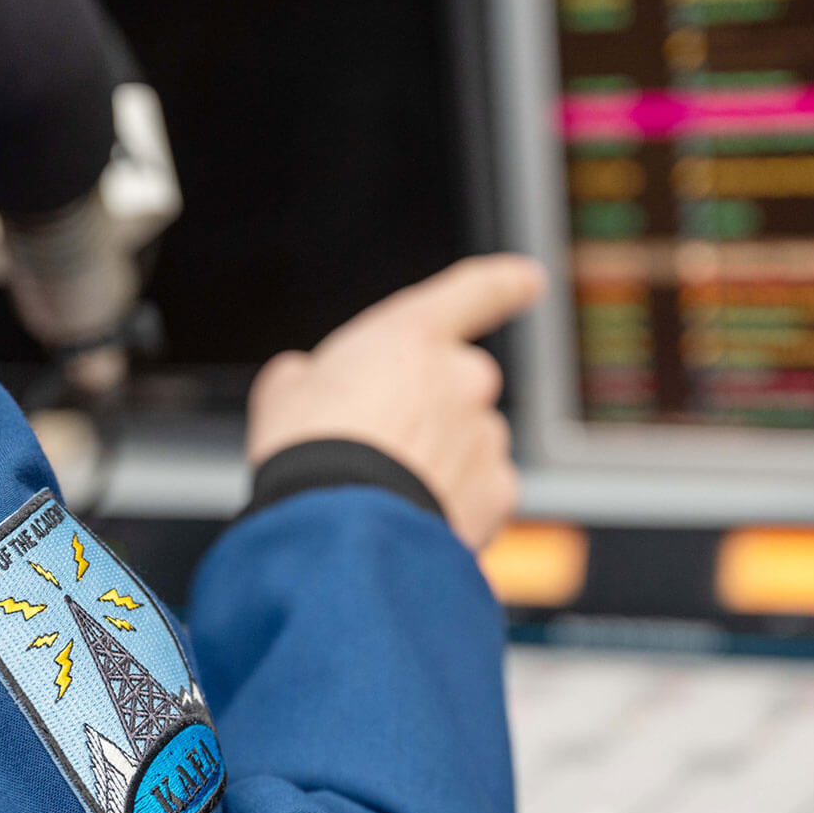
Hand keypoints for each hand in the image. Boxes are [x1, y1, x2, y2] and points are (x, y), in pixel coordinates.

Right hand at [246, 254, 546, 550]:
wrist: (339, 532)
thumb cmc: (308, 456)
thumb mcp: (284, 395)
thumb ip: (308, 376)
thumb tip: (304, 381)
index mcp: (413, 337)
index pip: (473, 293)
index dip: (504, 283)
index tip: (529, 280)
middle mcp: (463, 378)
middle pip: (456, 388)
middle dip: (427, 414)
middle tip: (377, 450)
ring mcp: (485, 436)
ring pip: (469, 444)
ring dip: (438, 462)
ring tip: (383, 494)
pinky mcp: (497, 492)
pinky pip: (481, 491)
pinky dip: (455, 503)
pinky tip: (411, 518)